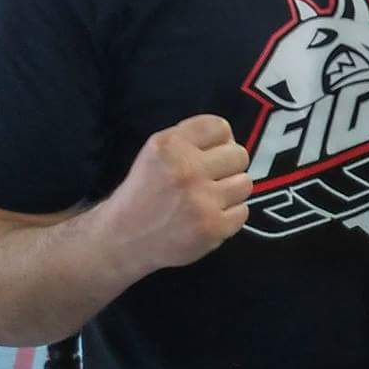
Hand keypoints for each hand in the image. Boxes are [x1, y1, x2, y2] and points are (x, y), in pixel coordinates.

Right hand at [101, 115, 251, 270]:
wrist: (122, 241)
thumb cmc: (142, 193)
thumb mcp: (154, 153)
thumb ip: (188, 140)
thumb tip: (229, 140)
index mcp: (170, 145)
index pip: (220, 127)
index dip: (220, 141)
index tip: (211, 154)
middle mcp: (187, 169)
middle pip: (239, 155)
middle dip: (228, 167)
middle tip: (211, 179)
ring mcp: (202, 200)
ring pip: (245, 183)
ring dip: (231, 192)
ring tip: (210, 199)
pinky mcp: (212, 228)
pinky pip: (243, 212)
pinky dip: (230, 216)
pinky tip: (209, 217)